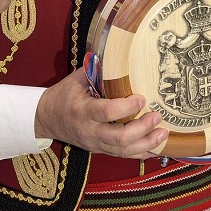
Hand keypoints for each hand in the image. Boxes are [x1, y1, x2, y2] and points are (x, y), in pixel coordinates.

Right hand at [35, 69, 167, 158]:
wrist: (46, 119)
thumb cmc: (64, 95)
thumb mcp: (76, 79)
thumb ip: (97, 69)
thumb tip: (118, 54)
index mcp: (82, 110)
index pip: (108, 112)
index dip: (127, 107)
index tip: (142, 97)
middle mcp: (89, 131)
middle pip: (119, 138)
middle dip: (142, 128)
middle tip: (157, 116)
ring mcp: (95, 144)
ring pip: (123, 151)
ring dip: (146, 143)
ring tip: (163, 133)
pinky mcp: (100, 150)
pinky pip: (122, 156)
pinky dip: (141, 153)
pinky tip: (156, 148)